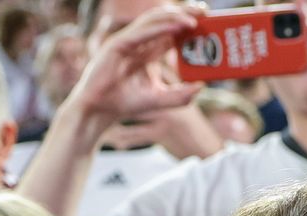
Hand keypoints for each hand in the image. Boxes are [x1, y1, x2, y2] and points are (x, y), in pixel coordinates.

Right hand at [61, 5, 202, 133]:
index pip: (171, 31)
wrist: (99, 111)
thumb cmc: (125, 104)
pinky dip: (160, 28)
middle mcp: (138, 42)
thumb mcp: (159, 100)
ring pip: (152, 20)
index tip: (207, 20)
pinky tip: (176, 27)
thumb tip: (201, 86)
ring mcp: (127, 41)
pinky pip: (141, 32)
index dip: (188, 24)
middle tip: (204, 11)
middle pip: (163, 20)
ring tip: (194, 18)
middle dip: (183, 12)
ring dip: (174, 16)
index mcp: (148, 51)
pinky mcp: (117, 45)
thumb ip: (180, 96)